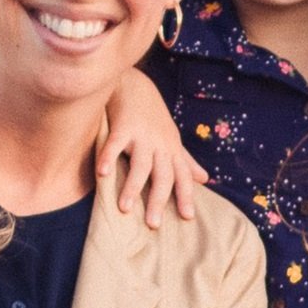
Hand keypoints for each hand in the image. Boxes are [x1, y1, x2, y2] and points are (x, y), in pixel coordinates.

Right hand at [98, 65, 206, 224]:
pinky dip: (109, 157)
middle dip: (159, 200)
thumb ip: (186, 160)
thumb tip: (204, 178)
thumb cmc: (153, 116)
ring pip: (140, 164)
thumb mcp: (172, 138)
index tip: (187, 218)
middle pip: (163, 176)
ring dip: (133, 187)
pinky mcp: (122, 125)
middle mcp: (160, 144)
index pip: (182, 176)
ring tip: (125, 209)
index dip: (185, 196)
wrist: (135, 83)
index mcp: (171, 149)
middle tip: (153, 224)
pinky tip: (103, 174)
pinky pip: (115, 143)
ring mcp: (142, 135)